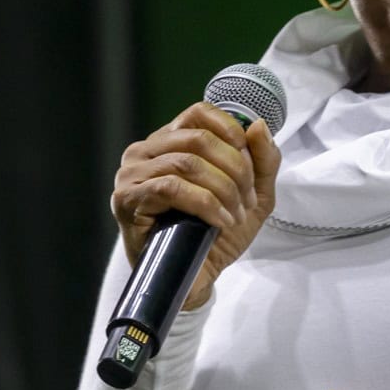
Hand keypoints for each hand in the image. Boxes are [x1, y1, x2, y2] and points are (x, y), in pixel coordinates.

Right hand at [111, 101, 280, 309]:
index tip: (250, 168)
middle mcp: (146, 151)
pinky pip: (171, 188)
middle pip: (198, 138)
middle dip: (234, 169)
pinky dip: (205, 204)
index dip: (232, 133)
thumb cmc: (218, 234)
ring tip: (235, 215)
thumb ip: (262, 160)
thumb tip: (258, 125)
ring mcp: (132, 174)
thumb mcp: (254, 194)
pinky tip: (219, 222)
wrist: (197, 277)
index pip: (200, 112)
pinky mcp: (127, 199)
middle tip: (247, 200)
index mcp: (171, 141)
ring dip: (223, 190)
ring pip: (187, 163)